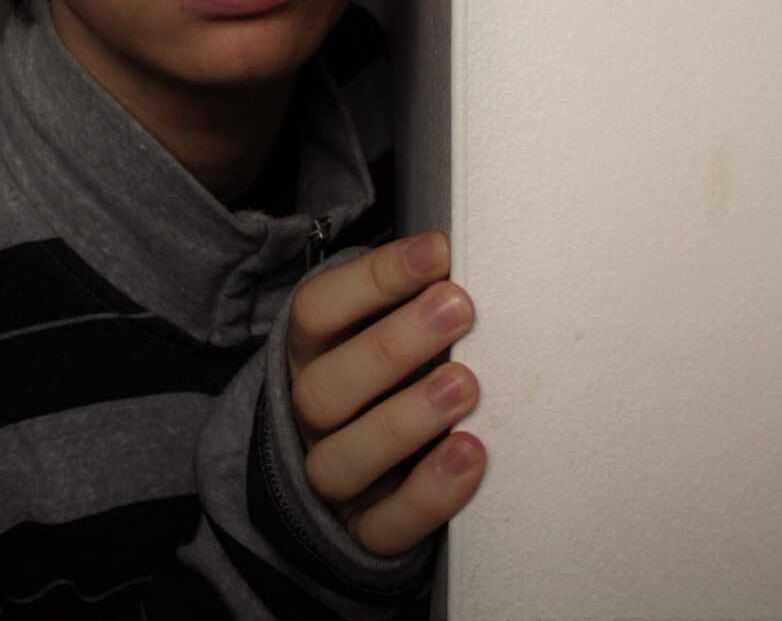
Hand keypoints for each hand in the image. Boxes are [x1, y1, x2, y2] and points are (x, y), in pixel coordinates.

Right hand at [286, 230, 483, 556]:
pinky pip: (384, 526)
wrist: (370, 468)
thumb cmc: (395, 372)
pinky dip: (428, 495)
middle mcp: (310, 414)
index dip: (373, 279)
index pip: (316, 310)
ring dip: (404, 420)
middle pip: (325, 388)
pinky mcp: (363, 530)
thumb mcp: (386, 326)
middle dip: (392, 346)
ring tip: (466, 386)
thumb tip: (463, 255)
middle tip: (459, 308)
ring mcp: (331, 475)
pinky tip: (471, 455)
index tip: (439, 252)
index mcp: (311, 352)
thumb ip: (415, 298)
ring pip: (342, 460)